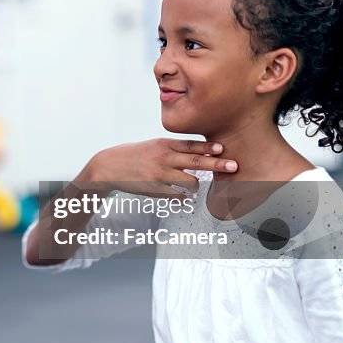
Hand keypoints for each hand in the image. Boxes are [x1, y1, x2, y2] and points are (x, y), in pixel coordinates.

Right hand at [78, 138, 237, 196]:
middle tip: (234, 165)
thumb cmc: (134, 155)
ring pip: (191, 182)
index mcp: (164, 144)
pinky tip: (181, 196)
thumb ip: (174, 148)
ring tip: (193, 186)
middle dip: (217, 164)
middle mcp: (164, 158)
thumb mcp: (153, 145)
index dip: (208, 147)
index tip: (223, 148)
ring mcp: (160, 175)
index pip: (191, 145)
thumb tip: (200, 150)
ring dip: (197, 185)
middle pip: (196, 161)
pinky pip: (178, 196)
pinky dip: (183, 197)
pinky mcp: (156, 190)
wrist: (109, 166)